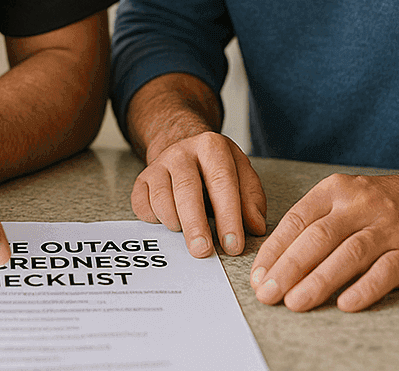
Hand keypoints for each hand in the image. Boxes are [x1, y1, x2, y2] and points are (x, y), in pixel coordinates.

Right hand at [132, 130, 266, 257]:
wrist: (185, 151)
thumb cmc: (216, 169)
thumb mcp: (242, 175)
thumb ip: (252, 200)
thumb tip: (256, 227)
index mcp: (212, 147)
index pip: (221, 182)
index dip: (228, 216)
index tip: (233, 245)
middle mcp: (182, 152)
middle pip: (187, 190)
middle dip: (195, 225)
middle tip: (203, 251)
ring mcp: (158, 165)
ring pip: (161, 198)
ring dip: (175, 223)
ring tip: (188, 234)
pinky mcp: (142, 180)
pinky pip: (143, 205)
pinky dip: (155, 220)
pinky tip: (169, 222)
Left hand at [249, 172, 398, 311]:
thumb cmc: (381, 205)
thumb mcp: (344, 199)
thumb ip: (313, 224)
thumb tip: (274, 262)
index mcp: (337, 190)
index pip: (298, 220)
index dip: (274, 250)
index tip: (257, 276)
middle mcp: (362, 205)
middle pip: (318, 238)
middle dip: (288, 269)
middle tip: (268, 294)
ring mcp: (388, 228)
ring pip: (348, 254)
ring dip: (318, 281)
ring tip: (295, 303)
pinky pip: (386, 271)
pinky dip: (364, 288)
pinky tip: (346, 304)